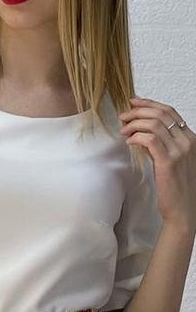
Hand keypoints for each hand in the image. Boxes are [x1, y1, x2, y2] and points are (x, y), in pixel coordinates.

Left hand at [118, 97, 195, 233]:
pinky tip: (129, 141)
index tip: (133, 102)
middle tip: (123, 115)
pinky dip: (136, 137)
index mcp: (190, 138)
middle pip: (161, 114)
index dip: (149, 104)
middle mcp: (187, 141)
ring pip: (154, 124)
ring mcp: (180, 150)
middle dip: (139, 111)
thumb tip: (140, 133)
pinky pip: (149, 140)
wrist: (182, 209)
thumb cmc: (174, 187)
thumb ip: (158, 145)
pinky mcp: (168, 161)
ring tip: (123, 130)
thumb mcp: (168, 160)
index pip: (170, 112)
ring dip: (134, 123)